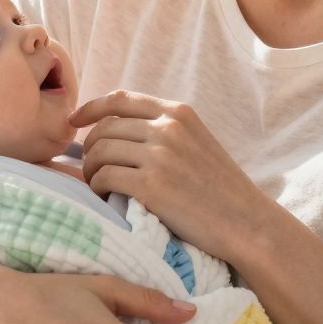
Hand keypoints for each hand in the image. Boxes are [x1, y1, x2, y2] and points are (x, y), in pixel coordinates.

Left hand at [67, 91, 271, 260]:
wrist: (247, 223)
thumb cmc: (221, 191)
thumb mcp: (198, 143)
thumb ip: (166, 131)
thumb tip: (117, 130)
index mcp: (178, 114)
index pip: (121, 100)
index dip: (91, 108)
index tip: (75, 122)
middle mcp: (168, 128)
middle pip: (104, 127)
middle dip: (89, 148)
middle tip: (91, 168)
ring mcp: (159, 156)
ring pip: (99, 151)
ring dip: (90, 170)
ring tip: (98, 185)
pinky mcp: (151, 186)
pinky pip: (104, 177)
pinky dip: (98, 188)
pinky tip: (106, 197)